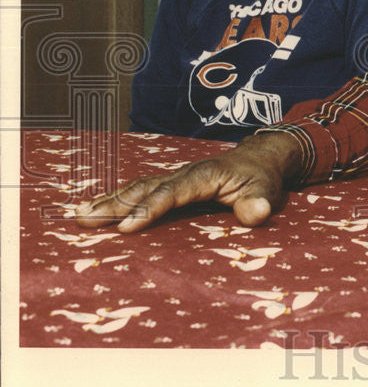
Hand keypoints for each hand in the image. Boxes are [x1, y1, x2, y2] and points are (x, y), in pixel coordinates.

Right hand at [74, 132, 303, 232]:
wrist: (259, 159)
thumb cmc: (262, 178)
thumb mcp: (268, 190)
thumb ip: (260, 202)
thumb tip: (257, 213)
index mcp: (203, 176)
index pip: (172, 193)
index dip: (149, 209)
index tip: (127, 227)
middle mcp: (183, 174)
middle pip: (144, 188)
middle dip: (114, 204)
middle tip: (84, 220)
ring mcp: (175, 178)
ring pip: (137, 188)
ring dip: (109, 201)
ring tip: (79, 215)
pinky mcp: (171, 184)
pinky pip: (140, 190)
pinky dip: (116, 198)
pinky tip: (96, 208)